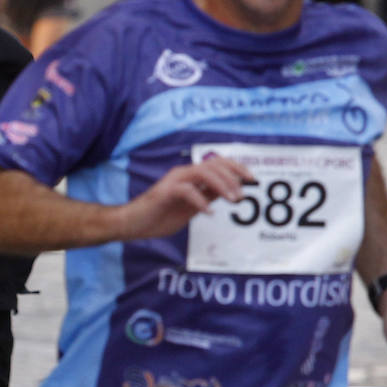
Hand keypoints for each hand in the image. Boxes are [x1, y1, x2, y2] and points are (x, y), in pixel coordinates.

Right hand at [120, 154, 253, 239]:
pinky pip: (187, 190)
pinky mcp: (164, 192)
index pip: (218, 163)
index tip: (253, 179)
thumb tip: (229, 191)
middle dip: (234, 177)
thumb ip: (207, 196)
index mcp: (190, 176)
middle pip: (214, 164)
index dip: (238, 168)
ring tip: (233, 200)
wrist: (133, 223)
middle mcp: (183, 173)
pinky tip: (208, 212)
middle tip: (243, 196)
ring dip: (222, 185)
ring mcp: (173, 181)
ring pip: (203, 173)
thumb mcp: (191, 207)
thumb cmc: (159, 216)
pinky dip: (201, 200)